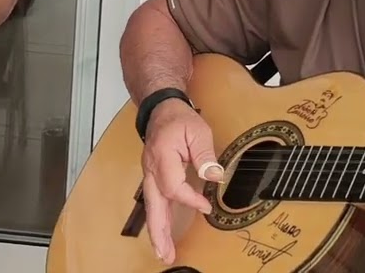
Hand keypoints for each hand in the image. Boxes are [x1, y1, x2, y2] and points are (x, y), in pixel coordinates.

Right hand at [140, 97, 224, 263]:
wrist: (161, 110)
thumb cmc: (179, 119)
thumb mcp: (198, 131)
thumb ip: (205, 154)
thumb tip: (214, 176)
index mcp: (162, 156)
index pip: (173, 186)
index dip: (190, 199)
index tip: (206, 205)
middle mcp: (151, 168)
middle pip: (152, 205)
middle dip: (158, 231)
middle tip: (165, 254)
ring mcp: (149, 174)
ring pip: (150, 207)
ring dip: (156, 231)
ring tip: (163, 253)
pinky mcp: (153, 178)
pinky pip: (153, 202)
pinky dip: (157, 220)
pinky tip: (161, 235)